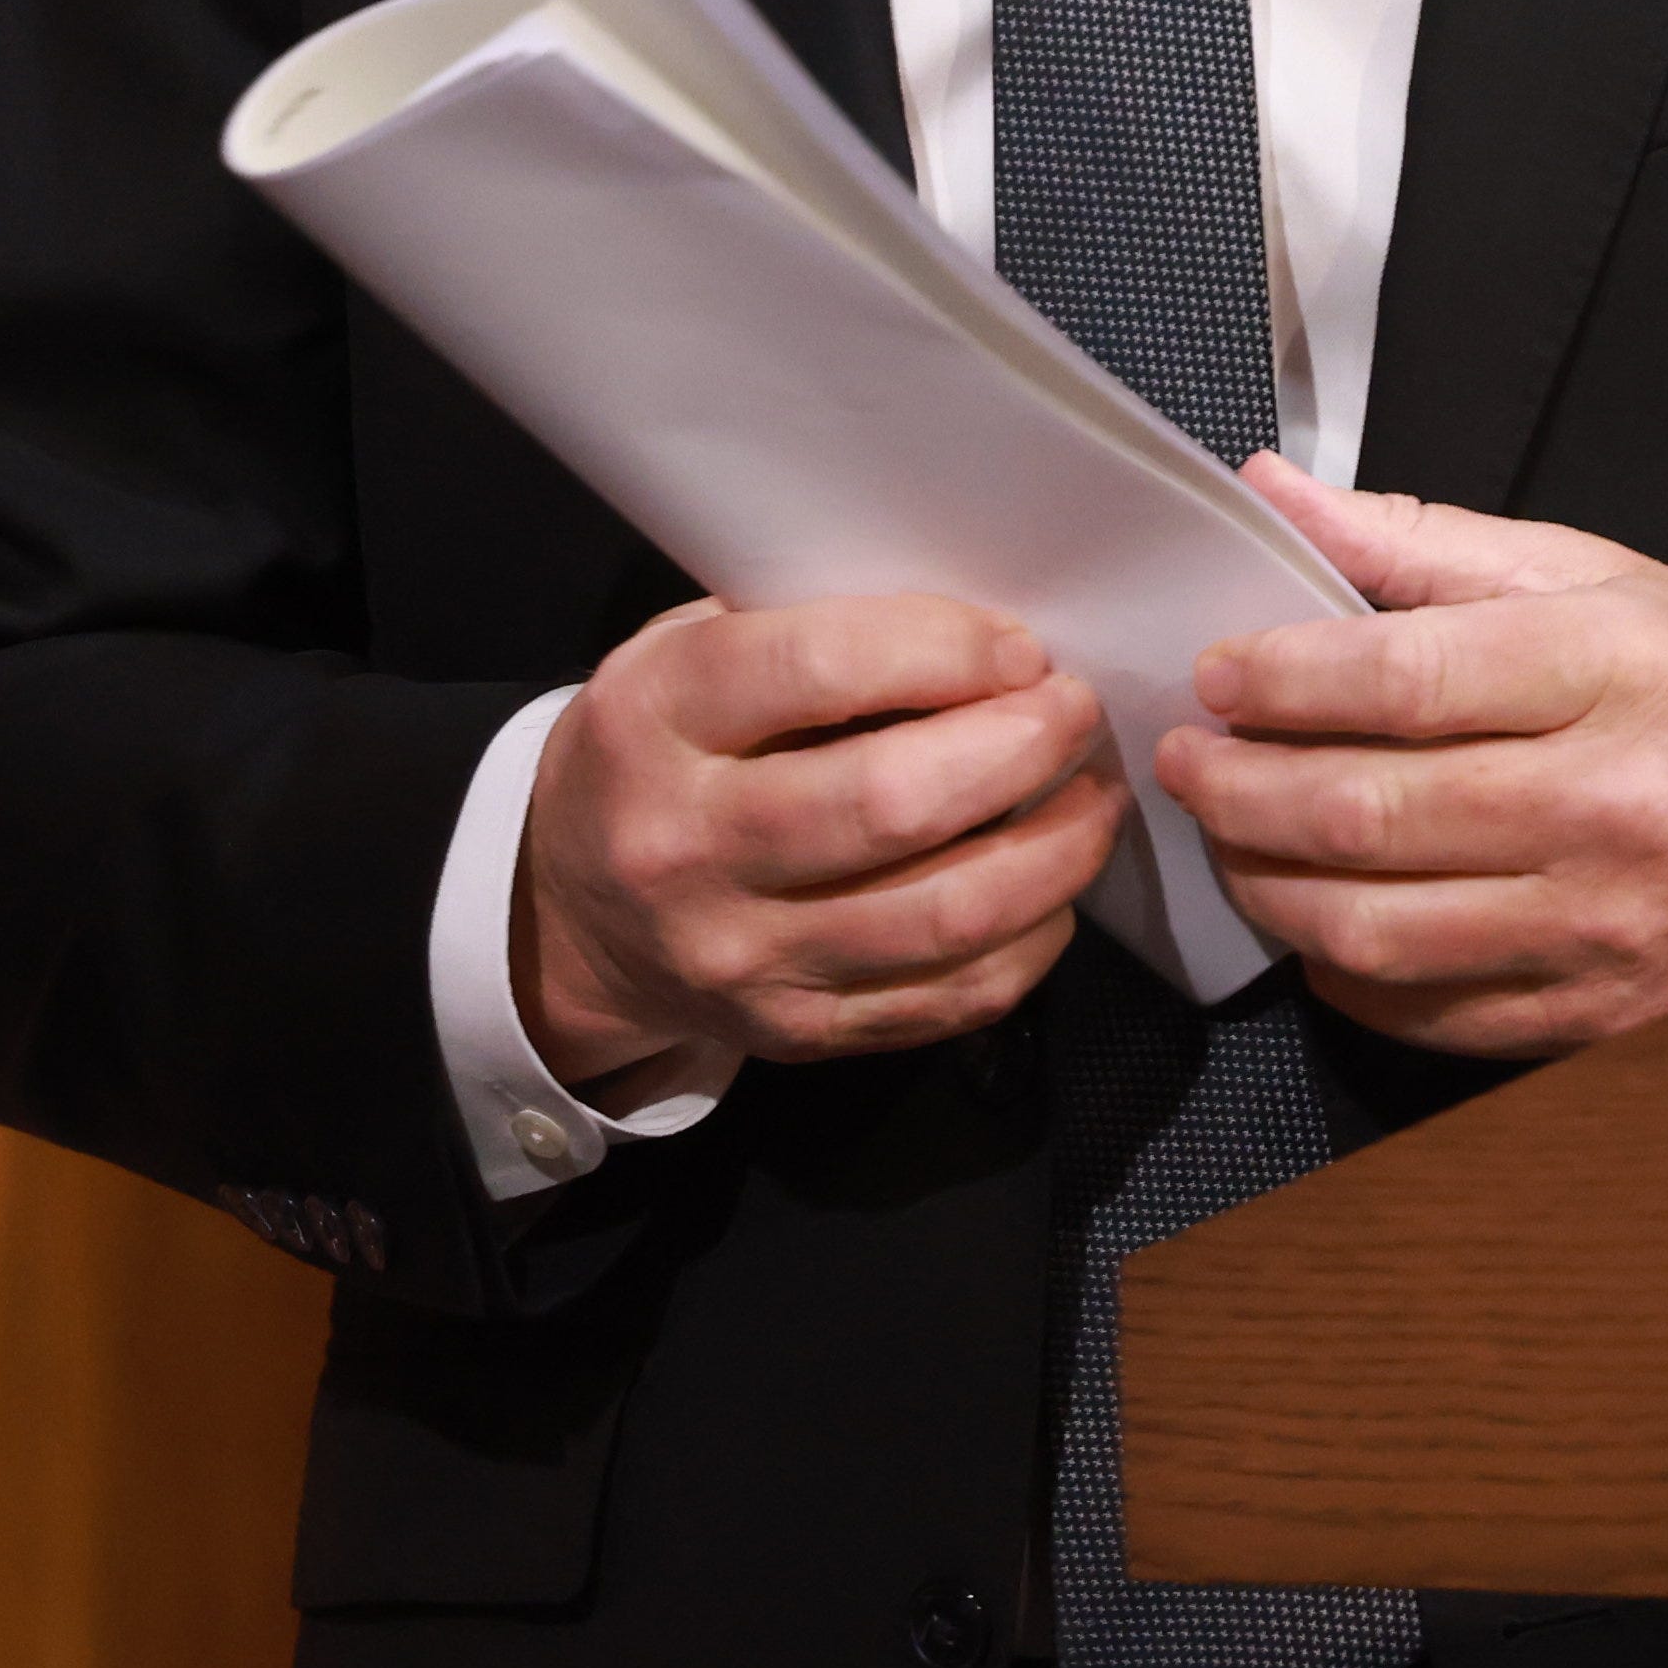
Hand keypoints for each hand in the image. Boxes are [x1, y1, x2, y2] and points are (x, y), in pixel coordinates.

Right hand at [513, 592, 1123, 1088]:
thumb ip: (807, 634)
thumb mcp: (688, 655)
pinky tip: (1052, 889)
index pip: (814, 668)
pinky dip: (1030, 940)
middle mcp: (688, 849)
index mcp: (655, 720)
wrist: (575, 919)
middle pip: (890, 804)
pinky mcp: (797, 1033)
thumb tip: (984, 635)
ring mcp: (743, 958)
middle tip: (1074, 711)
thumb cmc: (662, 751)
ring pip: (941, 916)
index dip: (942, 649)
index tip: (1016, 647)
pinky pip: (949, 999)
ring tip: (1092, 795)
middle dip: (1018, 748)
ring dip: (1052, 850)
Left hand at [1158, 463, 1667, 1055]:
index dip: (1280, 678)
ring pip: (1378, 930)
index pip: (1402, 677)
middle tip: (1186, 759)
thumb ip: (1425, 545)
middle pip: (1370, 812)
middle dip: (1240, 787)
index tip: (1215, 672)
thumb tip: (1278, 496)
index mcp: (1610, 668)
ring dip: (1270, 884)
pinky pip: (1429, 1013)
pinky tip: (1318, 921)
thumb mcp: (1599, 576)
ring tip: (1231, 836)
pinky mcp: (1601, 1012)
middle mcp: (1608, 803)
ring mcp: (1604, 923)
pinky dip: (1344, 974)